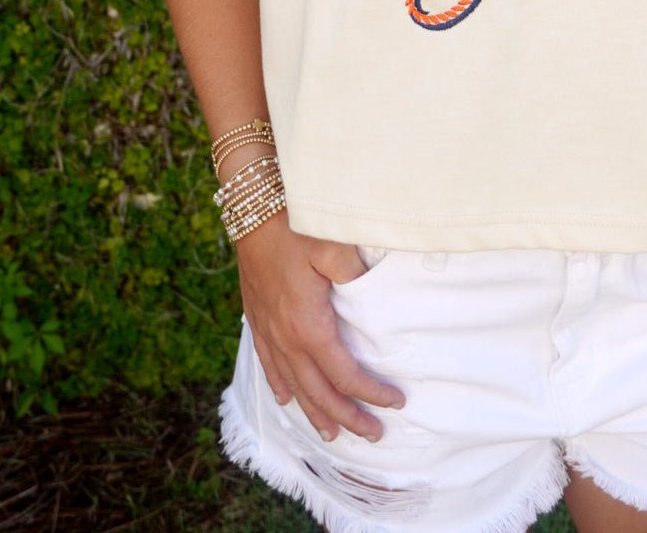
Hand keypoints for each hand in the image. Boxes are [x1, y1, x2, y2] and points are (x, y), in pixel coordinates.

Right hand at [235, 209, 406, 442]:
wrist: (251, 211)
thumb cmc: (294, 226)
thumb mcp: (333, 246)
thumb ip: (357, 274)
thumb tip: (374, 293)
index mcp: (309, 326)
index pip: (344, 374)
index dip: (370, 393)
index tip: (394, 403)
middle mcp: (286, 337)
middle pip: (319, 391)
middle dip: (347, 417)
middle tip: (373, 434)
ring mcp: (269, 330)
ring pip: (293, 385)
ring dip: (314, 411)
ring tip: (332, 434)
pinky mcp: (257, 317)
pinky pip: (268, 363)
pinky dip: (280, 386)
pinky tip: (286, 398)